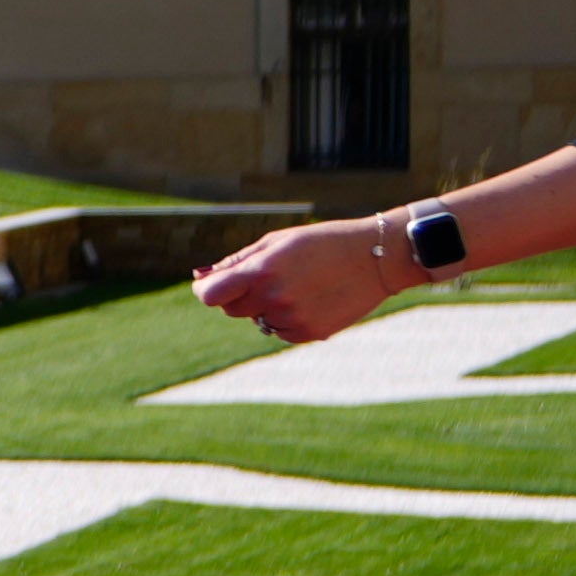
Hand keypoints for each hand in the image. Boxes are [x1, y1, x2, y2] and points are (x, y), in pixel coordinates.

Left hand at [196, 213, 418, 348]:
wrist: (376, 257)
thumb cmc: (321, 243)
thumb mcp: (276, 242)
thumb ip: (235, 262)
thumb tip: (198, 277)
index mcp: (261, 271)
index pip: (210, 295)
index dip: (206, 290)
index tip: (211, 285)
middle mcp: (274, 298)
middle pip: (232, 309)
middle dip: (241, 295)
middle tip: (270, 276)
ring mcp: (292, 319)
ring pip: (258, 321)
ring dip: (266, 307)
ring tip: (298, 284)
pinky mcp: (309, 334)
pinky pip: (280, 331)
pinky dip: (287, 318)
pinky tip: (311, 298)